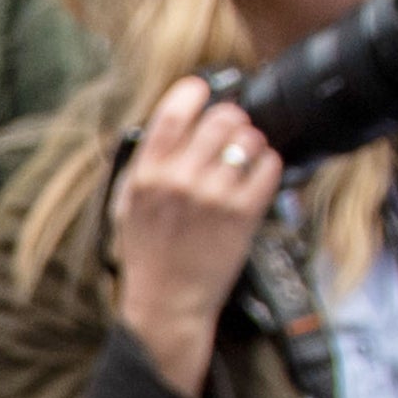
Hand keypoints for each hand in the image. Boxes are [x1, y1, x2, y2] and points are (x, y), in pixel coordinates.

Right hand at [107, 76, 273, 397]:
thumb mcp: (128, 205)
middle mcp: (180, 180)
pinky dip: (268, 166)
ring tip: (244, 159)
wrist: (166, 304)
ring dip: (252, 144)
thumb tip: (175, 120)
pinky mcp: (243, 215)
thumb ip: (147, 162)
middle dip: (231, 121)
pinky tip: (257, 178)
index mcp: (147, 174)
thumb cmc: (148, 256)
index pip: (174, 110)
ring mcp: (213, 196)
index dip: (195, 92)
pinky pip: (269, 167)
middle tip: (231, 133)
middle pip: (222, 118)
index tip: (204, 93)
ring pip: (250, 140)